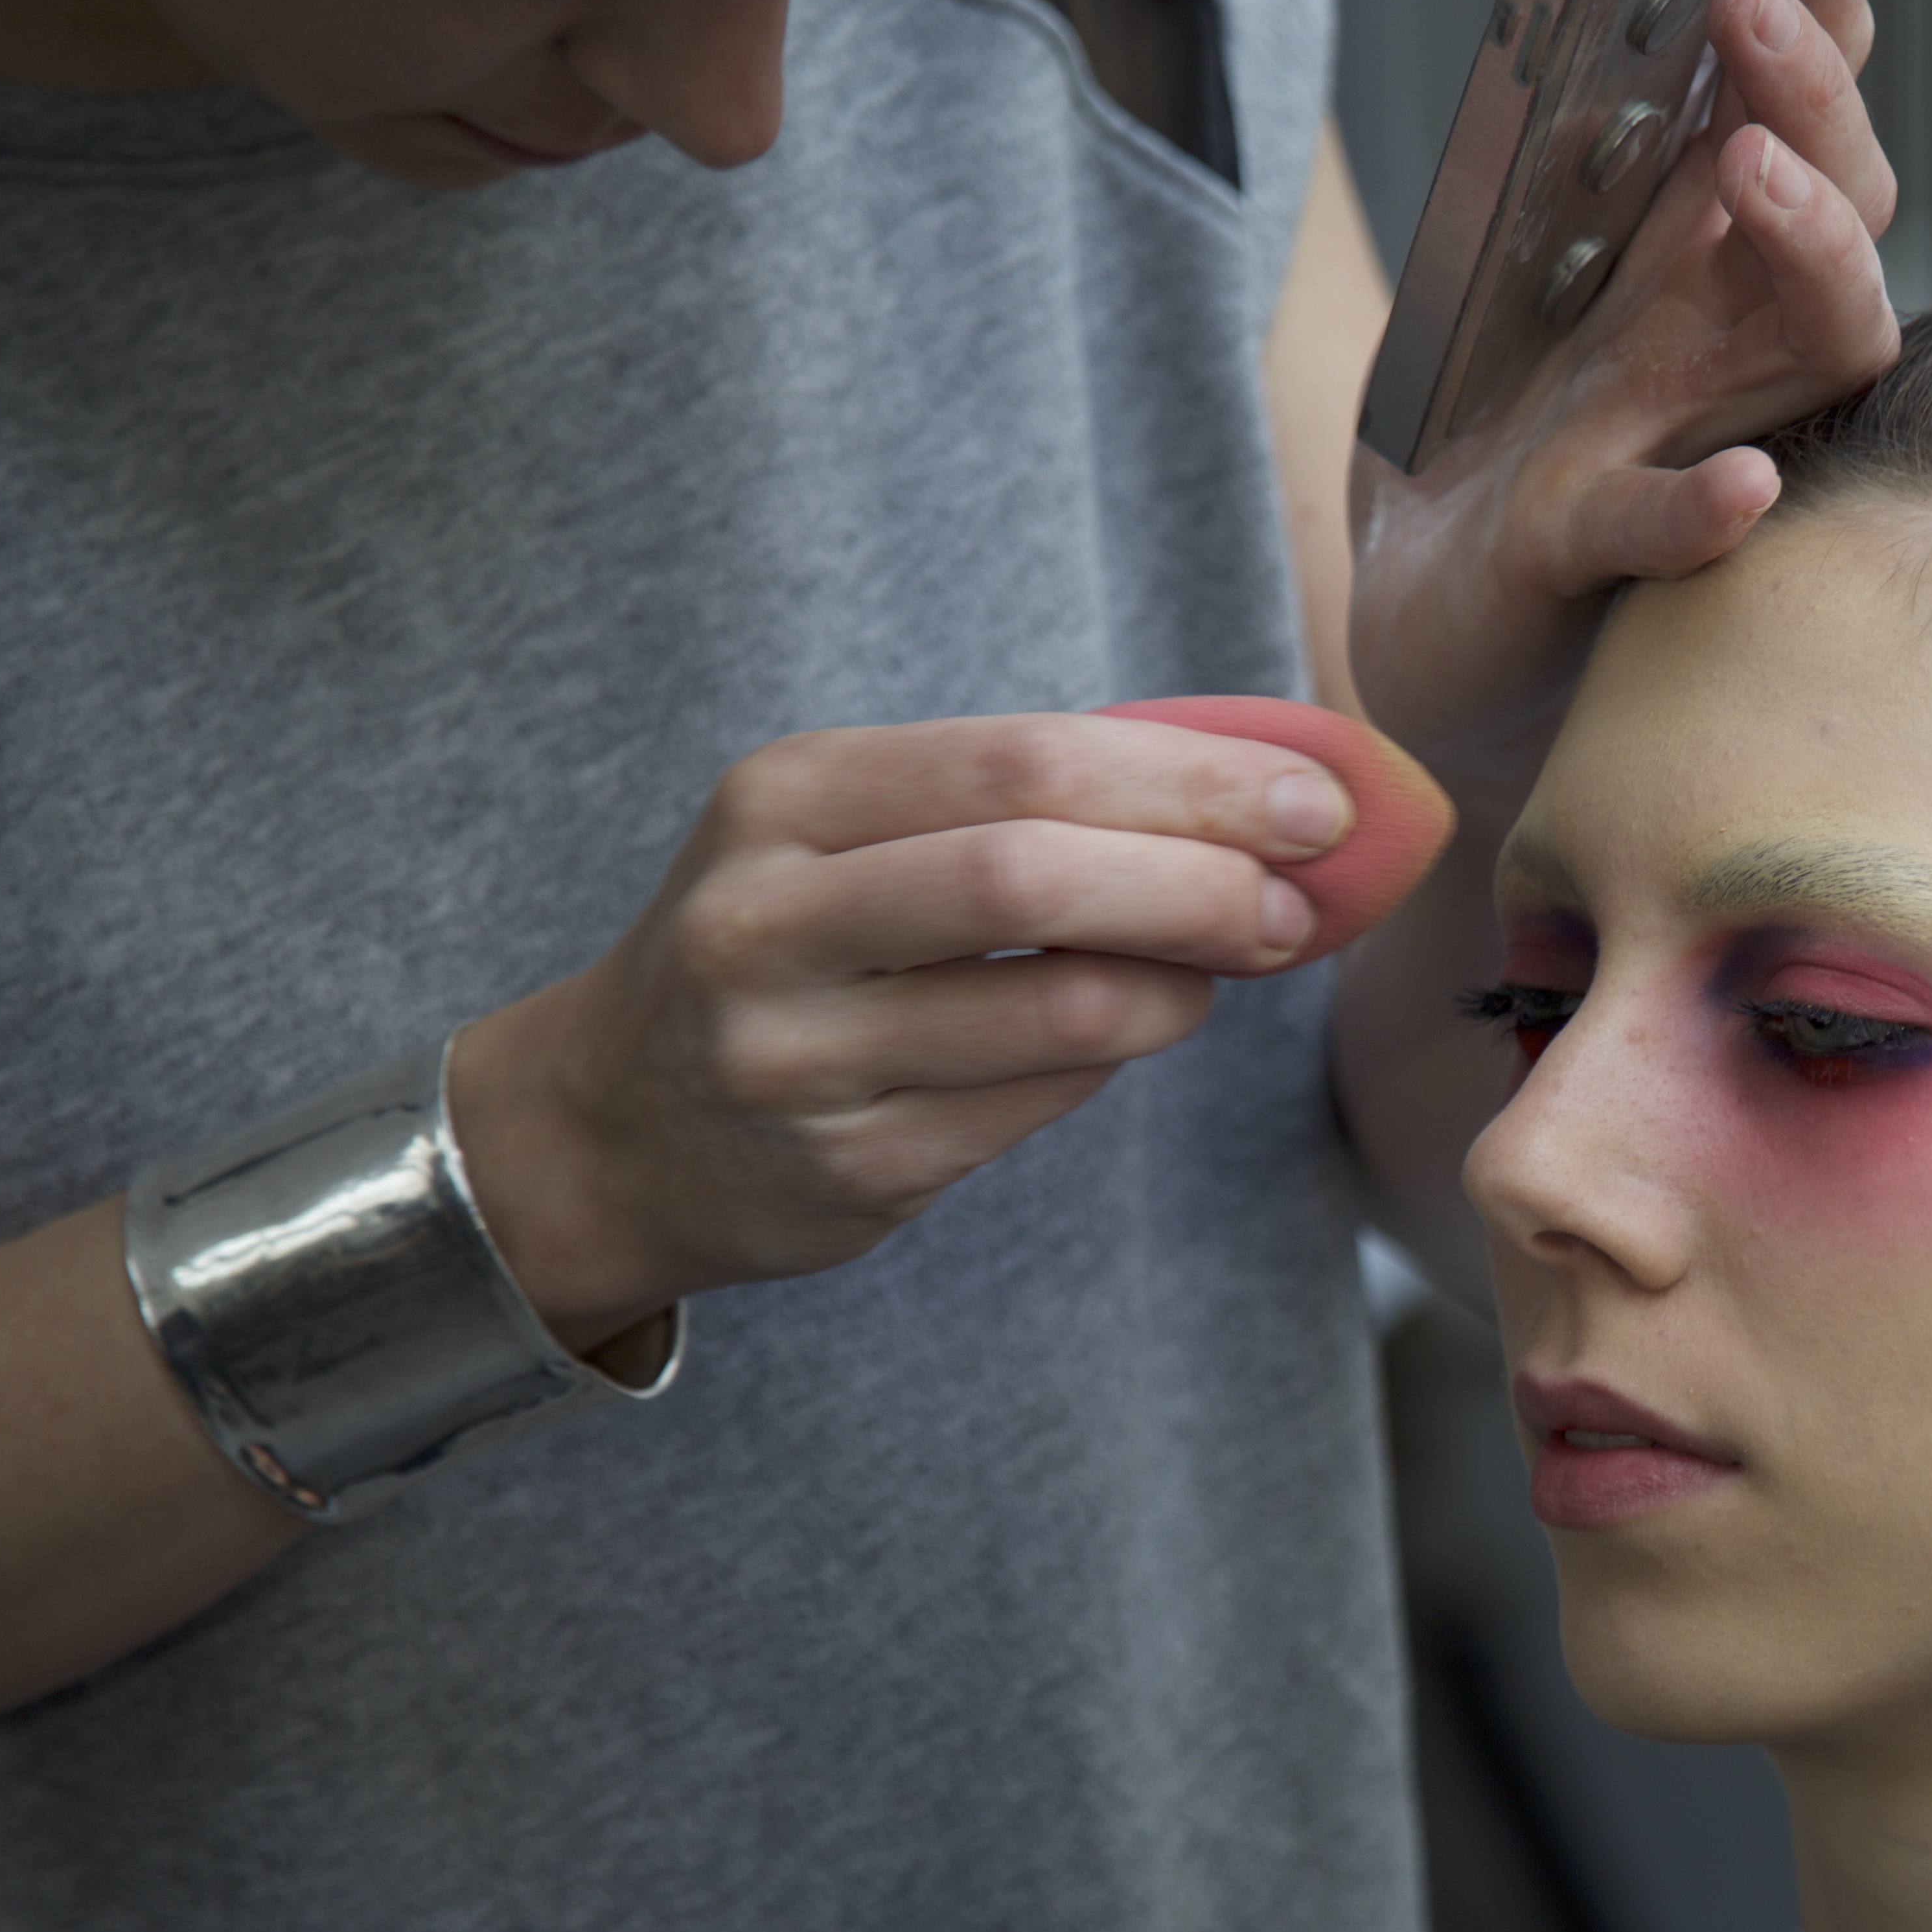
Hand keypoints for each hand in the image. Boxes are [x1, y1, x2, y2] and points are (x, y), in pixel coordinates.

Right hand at [447, 711, 1357, 1349]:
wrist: (612, 1125)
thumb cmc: (794, 941)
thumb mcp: (854, 830)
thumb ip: (1027, 798)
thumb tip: (1268, 794)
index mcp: (786, 797)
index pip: (1025, 760)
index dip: (1194, 779)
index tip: (1319, 799)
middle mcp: (770, 921)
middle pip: (1034, 875)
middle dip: (1204, 878)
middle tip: (1306, 895)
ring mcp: (801, 1058)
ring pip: (1058, 1008)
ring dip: (1184, 983)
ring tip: (1231, 961)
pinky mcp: (851, 1170)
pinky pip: (1039, 1104)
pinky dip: (1118, 1056)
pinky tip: (1135, 1026)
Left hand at [1345, 0, 1899, 794]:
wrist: (1430, 606)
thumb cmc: (1490, 421)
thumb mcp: (1525, 240)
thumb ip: (1584, 131)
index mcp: (1707, 235)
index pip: (1797, 96)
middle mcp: (1734, 327)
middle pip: (1838, 190)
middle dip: (1808, 86)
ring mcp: (1689, 435)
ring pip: (1813, 337)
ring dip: (1807, 247)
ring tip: (1753, 167)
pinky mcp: (1600, 545)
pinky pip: (1671, 525)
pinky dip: (1710, 505)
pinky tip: (1745, 484)